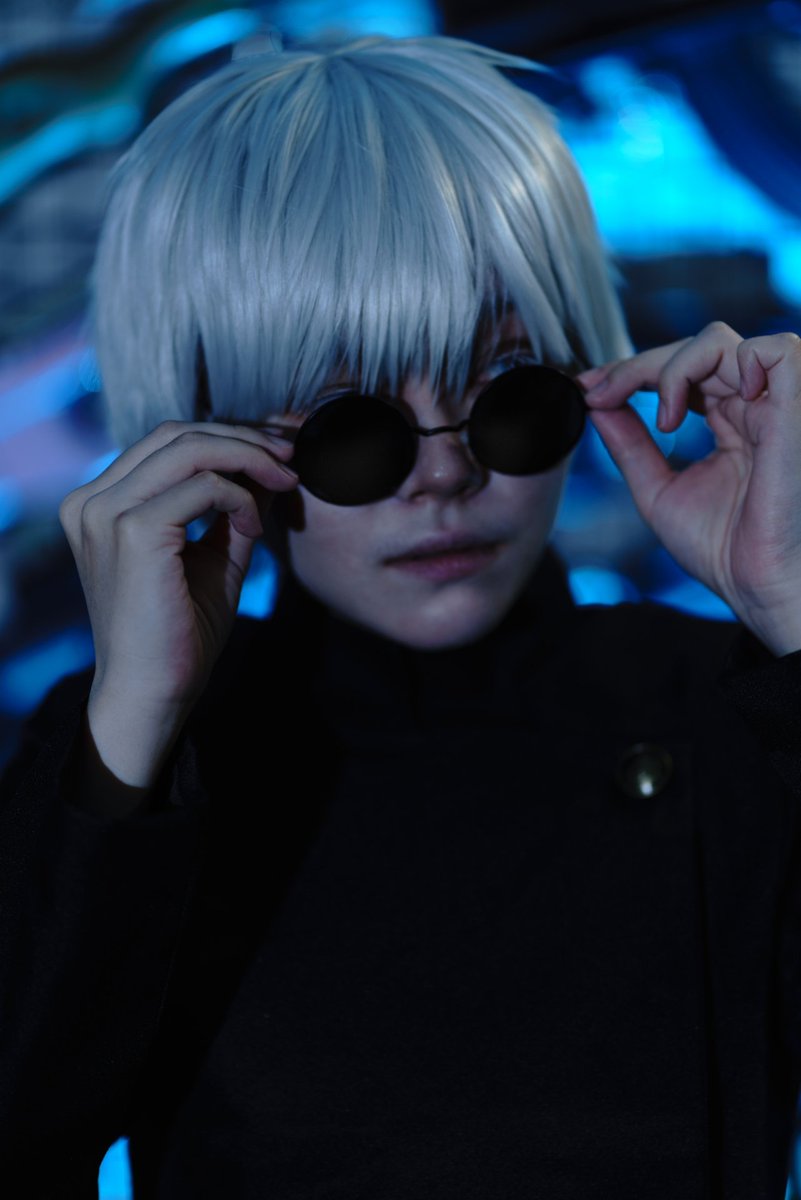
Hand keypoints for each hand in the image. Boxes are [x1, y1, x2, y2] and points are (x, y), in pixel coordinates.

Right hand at [59, 421, 298, 782]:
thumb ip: (234, 507)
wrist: (153, 692)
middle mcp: (92, 501)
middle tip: (291, 458)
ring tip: (286, 481)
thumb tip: (270, 464)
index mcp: (99, 503)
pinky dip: (239, 498)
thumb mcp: (214, 555)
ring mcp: (105, 513)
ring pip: (190, 449)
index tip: (277, 453)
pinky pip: (202, 487)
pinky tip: (255, 529)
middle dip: (244, 438)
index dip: (227, 436)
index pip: (166, 442)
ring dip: (249, 458)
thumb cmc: (180, 633)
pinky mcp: (131, 532)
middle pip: (177, 434)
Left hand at [577, 321, 800, 655]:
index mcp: (730, 422)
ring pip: (721, 341)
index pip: (680, 371)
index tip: (588, 390)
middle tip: (600, 395)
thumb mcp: (658, 491)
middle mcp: (755, 406)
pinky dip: (738, 359)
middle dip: (635, 366)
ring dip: (673, 366)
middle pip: (692, 349)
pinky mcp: (796, 411)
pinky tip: (707, 407)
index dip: (630, 371)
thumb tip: (595, 405)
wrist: (760, 589)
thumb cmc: (725, 552)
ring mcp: (776, 405)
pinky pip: (779, 350)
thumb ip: (630, 446)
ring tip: (663, 418)